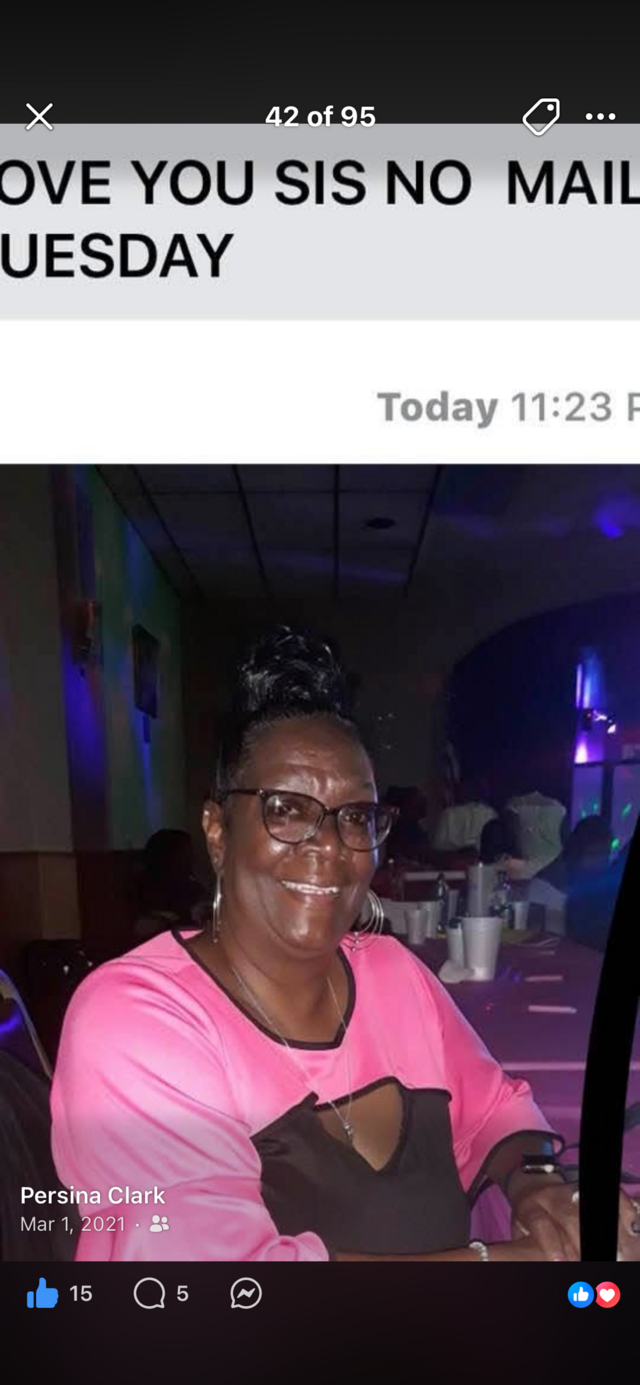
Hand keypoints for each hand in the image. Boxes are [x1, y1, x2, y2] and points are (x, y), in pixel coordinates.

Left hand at [512, 1182, 639, 1260]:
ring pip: (589, 1210)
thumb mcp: (521, 1231)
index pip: (539, 1224)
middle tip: (599, 1263)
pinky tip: (630, 1229)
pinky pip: (607, 1195)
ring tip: (619, 1254)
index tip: (559, 1263)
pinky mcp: (587, 1185)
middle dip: (583, 1245)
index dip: (550, 1244)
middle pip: (569, 1219)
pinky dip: (622, 1211)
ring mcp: (570, 1189)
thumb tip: (544, 1263)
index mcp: (529, 1207)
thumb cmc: (528, 1218)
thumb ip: (529, 1246)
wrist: (531, 1181)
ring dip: (605, 1234)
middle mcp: (550, 1196)